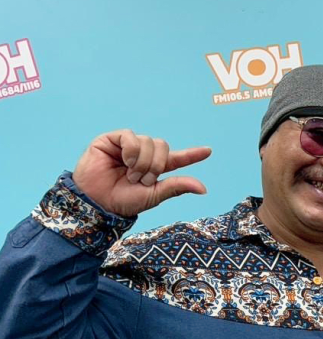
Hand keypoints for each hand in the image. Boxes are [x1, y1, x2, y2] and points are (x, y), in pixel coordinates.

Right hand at [71, 129, 210, 217]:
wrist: (98, 201)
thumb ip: (177, 186)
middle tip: (143, 181)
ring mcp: (129, 145)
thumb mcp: (154, 195)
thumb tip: (204, 188)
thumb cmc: (123, 201)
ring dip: (142, 162)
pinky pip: (132, 137)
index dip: (192, 155)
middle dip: (156, 165)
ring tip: (130, 175)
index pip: (178, 159)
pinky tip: (124, 161)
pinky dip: (132, 151)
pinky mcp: (113, 139)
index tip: (208, 151)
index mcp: (155, 168)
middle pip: (163, 147)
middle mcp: (144, 155)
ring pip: (149, 142)